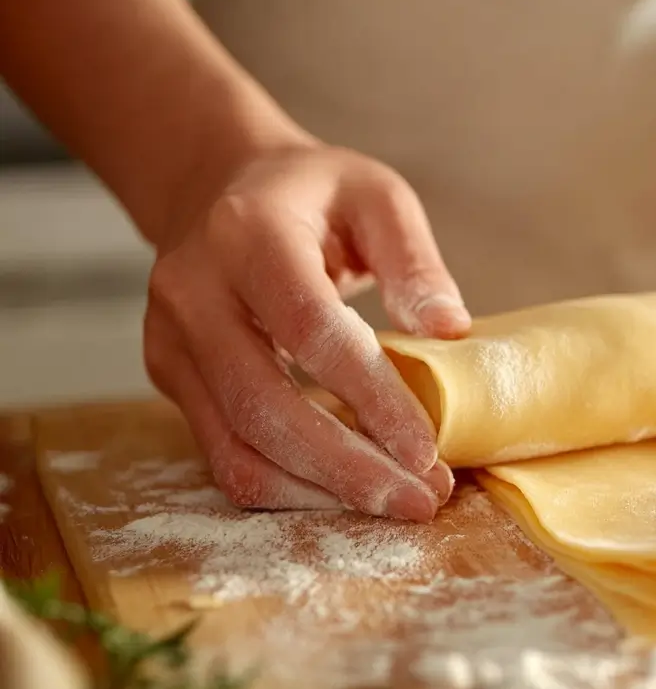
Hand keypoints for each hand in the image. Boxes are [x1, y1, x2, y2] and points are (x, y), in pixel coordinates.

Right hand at [143, 143, 470, 519]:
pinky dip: (288, 486)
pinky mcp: (171, 378)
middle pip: (264, 407)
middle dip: (348, 468)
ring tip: (395, 503)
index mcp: (247, 235)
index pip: (310, 331)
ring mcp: (171, 342)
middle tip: (421, 499)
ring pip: (236, 447)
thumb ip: (415, 261)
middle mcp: (193, 293)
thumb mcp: (376, 195)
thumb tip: (451, 331)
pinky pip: (224, 453)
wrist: (215, 186)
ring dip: (319, 491)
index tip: (427, 449)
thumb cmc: (311, 194)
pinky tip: (346, 492)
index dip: (371, 398)